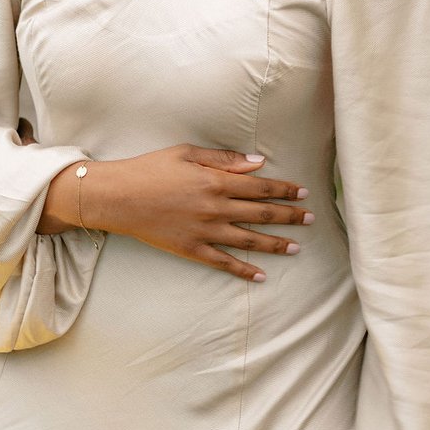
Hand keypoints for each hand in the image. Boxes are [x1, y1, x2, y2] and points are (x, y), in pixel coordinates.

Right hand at [45, 147, 311, 279]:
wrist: (118, 196)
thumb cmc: (150, 168)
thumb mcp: (187, 153)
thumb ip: (224, 159)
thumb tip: (258, 163)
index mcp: (216, 181)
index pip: (261, 187)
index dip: (284, 190)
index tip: (303, 193)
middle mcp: (216, 208)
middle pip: (261, 213)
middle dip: (289, 216)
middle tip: (310, 219)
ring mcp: (205, 231)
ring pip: (249, 240)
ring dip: (275, 244)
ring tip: (296, 247)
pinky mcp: (191, 249)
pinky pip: (223, 262)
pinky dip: (243, 270)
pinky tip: (260, 275)